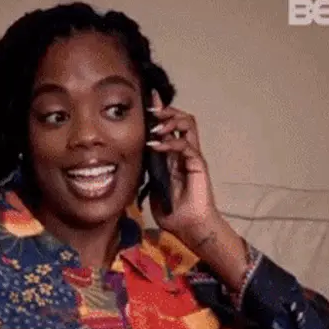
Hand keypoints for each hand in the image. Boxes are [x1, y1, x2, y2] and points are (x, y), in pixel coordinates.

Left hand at [146, 91, 220, 248]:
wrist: (189, 227)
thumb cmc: (173, 212)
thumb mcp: (153, 189)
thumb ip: (146, 175)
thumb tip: (130, 166)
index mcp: (172, 156)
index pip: (168, 127)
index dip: (159, 113)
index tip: (146, 102)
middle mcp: (183, 152)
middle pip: (180, 118)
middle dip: (165, 111)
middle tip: (150, 111)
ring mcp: (192, 156)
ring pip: (187, 124)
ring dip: (170, 120)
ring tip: (155, 127)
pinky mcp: (198, 163)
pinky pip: (185, 145)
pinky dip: (170, 142)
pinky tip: (156, 146)